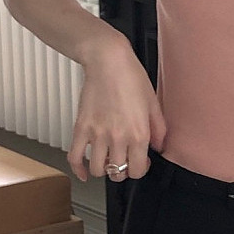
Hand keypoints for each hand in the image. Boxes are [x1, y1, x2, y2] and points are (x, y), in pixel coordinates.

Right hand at [68, 39, 166, 181]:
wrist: (107, 61)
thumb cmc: (131, 77)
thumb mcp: (153, 103)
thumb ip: (158, 129)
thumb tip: (158, 147)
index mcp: (138, 133)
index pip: (137, 170)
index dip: (140, 170)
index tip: (140, 162)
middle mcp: (117, 138)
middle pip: (118, 173)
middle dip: (122, 171)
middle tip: (124, 161)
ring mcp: (97, 134)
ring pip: (98, 170)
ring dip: (103, 170)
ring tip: (107, 162)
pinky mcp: (81, 127)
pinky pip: (75, 157)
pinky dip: (78, 169)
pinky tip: (84, 173)